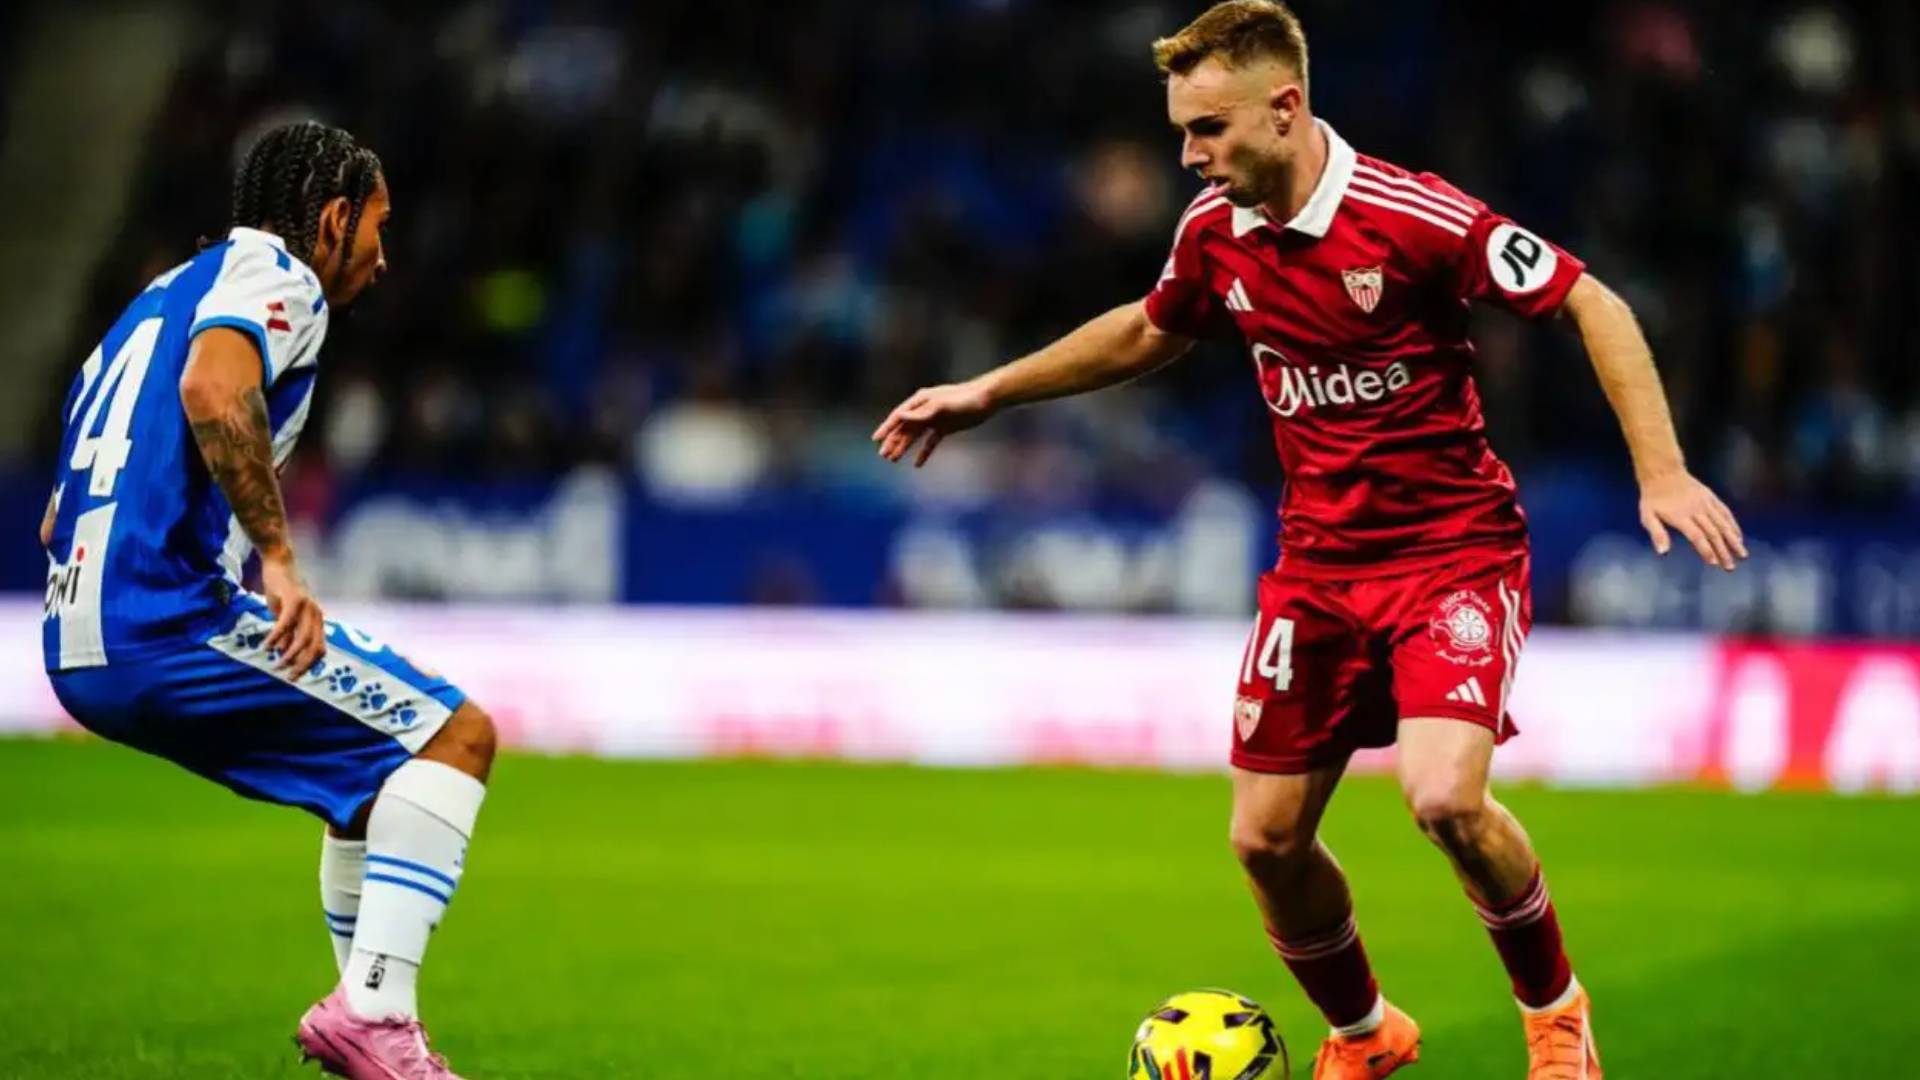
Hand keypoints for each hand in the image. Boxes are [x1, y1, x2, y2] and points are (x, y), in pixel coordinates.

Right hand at [261, 553, 326, 673]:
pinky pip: (286, 624)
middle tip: (289, 677)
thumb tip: (285, 652)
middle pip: (315, 647)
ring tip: (277, 664)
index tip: (296, 676)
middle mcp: (316, 615)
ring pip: (303, 639)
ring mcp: (308, 607)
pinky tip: (266, 645)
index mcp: (317, 620)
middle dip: (303, 665)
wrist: (279, 562)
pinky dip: (276, 637)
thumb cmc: (282, 589)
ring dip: (290, 655)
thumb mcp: (285, 615)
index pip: (320, 648)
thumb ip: (288, 633)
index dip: (310, 664)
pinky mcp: (295, 599)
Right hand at [871, 380, 996, 466]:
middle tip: (883, 455)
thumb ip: (920, 412)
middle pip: (904, 428)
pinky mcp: (944, 428)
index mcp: (920, 401)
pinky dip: (923, 452)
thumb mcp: (941, 406)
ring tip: (893, 460)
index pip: (899, 416)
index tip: (876, 439)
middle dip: (893, 441)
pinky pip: (930, 442)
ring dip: (904, 447)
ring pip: (914, 436)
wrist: (986, 400)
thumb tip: (899, 416)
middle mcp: (924, 410)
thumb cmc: (963, 399)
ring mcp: (934, 419)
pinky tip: (917, 464)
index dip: (887, 427)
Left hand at [1639, 470, 1746, 570]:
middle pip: (1713, 532)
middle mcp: (1697, 510)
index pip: (1697, 535)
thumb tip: (1662, 552)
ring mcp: (1706, 503)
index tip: (1714, 563)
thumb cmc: (1653, 497)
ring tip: (1742, 553)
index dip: (1706, 549)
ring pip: (1723, 523)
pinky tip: (1738, 536)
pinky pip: (1725, 512)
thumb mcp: (1647, 515)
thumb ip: (1656, 533)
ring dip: (1733, 540)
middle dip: (1723, 551)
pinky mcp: (1711, 497)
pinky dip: (1733, 525)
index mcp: (1681, 516)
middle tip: (1730, 566)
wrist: (1663, 472)